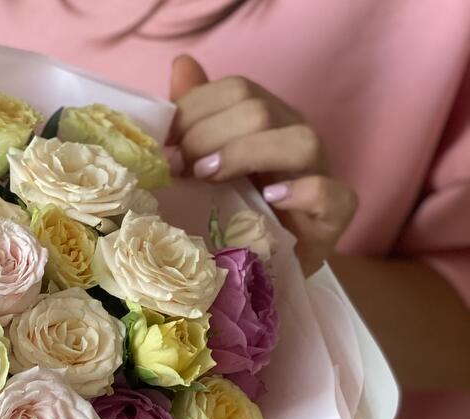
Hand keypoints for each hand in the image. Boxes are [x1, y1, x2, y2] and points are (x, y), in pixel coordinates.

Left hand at [168, 55, 356, 272]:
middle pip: (260, 111)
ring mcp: (319, 175)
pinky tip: (270, 199)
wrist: (262, 274)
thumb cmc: (229, 220)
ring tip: (210, 177)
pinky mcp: (333, 216)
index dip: (195, 111)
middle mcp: (293, 139)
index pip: (236, 90)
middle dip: (209, 135)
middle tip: (179, 168)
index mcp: (264, 122)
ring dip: (247, 154)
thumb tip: (181, 66)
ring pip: (299, 140)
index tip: (164, 147)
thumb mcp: (203, 172)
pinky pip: (331, 193)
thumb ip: (193, 122)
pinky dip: (302, 192)